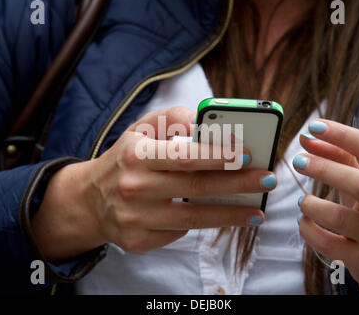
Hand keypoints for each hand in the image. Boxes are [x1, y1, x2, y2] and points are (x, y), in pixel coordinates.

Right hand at [33, 107, 275, 259]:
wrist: (91, 199)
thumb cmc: (126, 159)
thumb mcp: (140, 130)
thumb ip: (172, 118)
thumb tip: (204, 121)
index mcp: (136, 155)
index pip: (184, 155)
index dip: (218, 155)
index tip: (249, 154)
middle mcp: (134, 188)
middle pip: (196, 188)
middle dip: (238, 184)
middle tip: (268, 179)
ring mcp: (135, 219)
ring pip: (194, 219)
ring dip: (230, 215)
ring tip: (257, 212)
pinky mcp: (138, 241)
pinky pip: (178, 232)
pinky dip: (199, 223)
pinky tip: (213, 217)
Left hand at [294, 119, 358, 292]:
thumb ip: (335, 156)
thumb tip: (306, 137)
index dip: (341, 135)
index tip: (313, 126)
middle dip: (324, 169)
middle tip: (297, 161)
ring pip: (339, 218)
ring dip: (312, 205)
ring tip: (303, 201)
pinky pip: (328, 244)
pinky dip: (308, 230)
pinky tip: (303, 221)